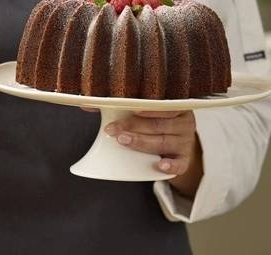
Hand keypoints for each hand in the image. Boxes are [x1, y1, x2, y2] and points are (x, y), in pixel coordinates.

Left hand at [81, 107, 202, 197]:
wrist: (173, 144)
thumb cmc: (153, 121)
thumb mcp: (141, 112)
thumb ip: (117, 105)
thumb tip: (85, 103)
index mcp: (175, 105)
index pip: (162, 104)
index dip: (147, 107)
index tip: (131, 108)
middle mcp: (184, 122)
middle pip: (158, 124)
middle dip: (134, 126)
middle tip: (113, 130)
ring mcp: (185, 142)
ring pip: (163, 142)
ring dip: (142, 142)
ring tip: (123, 141)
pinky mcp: (185, 160)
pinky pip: (180, 164)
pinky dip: (171, 165)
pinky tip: (160, 165)